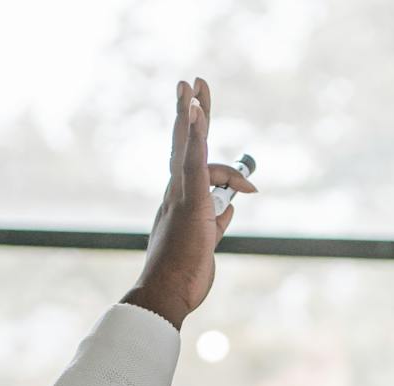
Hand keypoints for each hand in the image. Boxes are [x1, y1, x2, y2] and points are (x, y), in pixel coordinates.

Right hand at [122, 78, 254, 328]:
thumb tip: (229, 211)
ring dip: (192, 113)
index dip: (206, 144)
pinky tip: (195, 110)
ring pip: (187, 148)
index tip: (226, 148)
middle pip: (184, 143)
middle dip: (189, 110)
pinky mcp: (190, 203)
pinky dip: (195, 136)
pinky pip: (193, 164)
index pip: (192, 163)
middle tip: (193, 81)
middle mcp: (174, 193)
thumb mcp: (206, 245)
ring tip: (196, 85)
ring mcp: (180, 197)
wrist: (164, 295)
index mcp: (179, 202)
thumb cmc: (182, 276)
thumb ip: (216, 224)